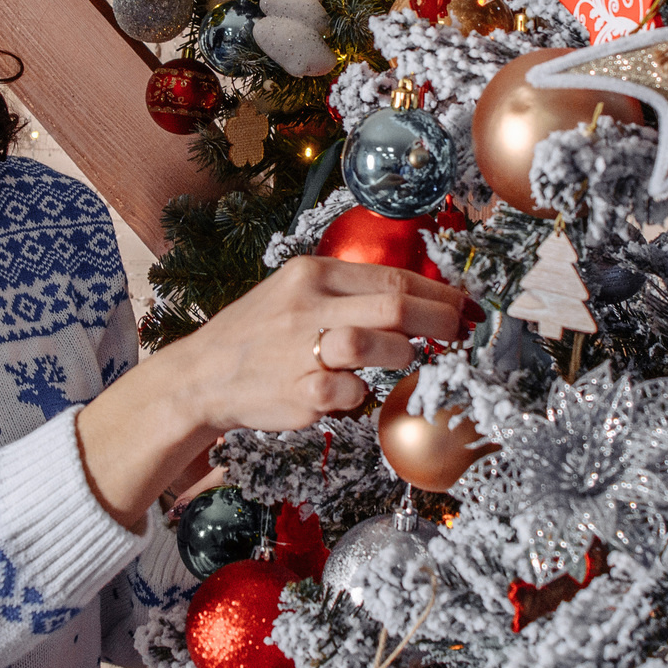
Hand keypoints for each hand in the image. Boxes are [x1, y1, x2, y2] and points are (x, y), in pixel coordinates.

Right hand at [75, 258, 470, 527]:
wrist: (201, 376)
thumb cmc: (258, 335)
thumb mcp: (295, 294)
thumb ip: (348, 293)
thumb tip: (416, 297)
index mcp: (311, 273)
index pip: (392, 276)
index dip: (439, 292)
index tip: (466, 304)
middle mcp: (308, 305)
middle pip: (396, 304)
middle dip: (441, 320)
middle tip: (462, 331)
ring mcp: (303, 349)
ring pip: (380, 346)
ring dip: (402, 356)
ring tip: (399, 360)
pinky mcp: (300, 393)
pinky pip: (352, 394)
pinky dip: (358, 394)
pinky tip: (346, 391)